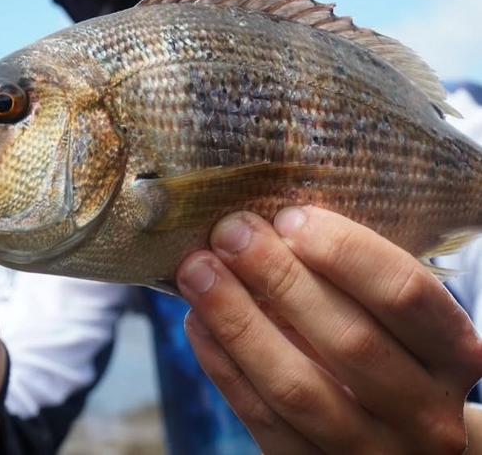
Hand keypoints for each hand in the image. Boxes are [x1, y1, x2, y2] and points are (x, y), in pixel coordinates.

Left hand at [177, 206, 481, 453]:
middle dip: (279, 277)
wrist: (396, 440)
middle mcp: (424, 412)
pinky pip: (262, 419)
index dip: (345, 251)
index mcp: (451, 353)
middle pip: (349, 341)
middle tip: (228, 233)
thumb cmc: (388, 355)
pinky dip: (224, 366)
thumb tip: (268, 227)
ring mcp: (371, 451)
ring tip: (197, 271)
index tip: (289, 217)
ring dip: (238, 320)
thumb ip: (346, 281)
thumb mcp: (388, 319)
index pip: (406, 294)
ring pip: (296, 387)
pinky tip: (198, 321)